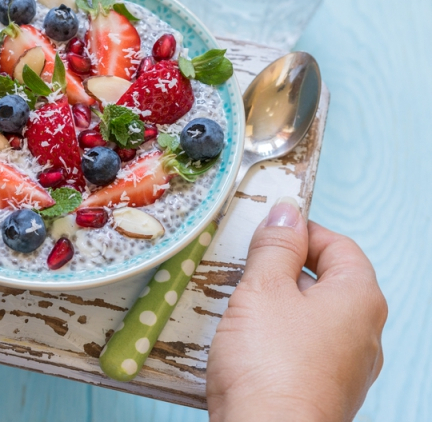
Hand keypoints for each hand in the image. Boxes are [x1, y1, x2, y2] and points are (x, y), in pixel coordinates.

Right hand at [206, 198, 386, 421]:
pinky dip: (278, 338)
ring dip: (278, 305)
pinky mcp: (324, 391)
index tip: (266, 230)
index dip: (301, 231)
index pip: (339, 246)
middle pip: (326, 282)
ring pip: (312, 317)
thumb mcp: (263, 290)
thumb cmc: (270, 365)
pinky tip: (247, 344)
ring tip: (240, 306)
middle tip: (245, 266)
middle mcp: (364, 333)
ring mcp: (347, 367)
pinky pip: (303, 349)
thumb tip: (287, 212)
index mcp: (359, 299)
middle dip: (284, 269)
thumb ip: (275, 247)